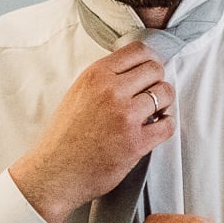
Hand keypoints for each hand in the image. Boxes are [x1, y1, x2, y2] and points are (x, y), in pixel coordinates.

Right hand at [9, 41, 175, 222]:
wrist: (55, 172)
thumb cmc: (64, 137)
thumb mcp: (77, 93)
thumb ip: (104, 79)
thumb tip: (133, 70)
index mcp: (95, 75)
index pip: (137, 50)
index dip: (149, 59)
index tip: (150, 70)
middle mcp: (111, 91)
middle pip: (155, 69)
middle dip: (157, 80)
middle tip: (152, 92)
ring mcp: (125, 116)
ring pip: (165, 93)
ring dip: (164, 102)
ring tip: (155, 111)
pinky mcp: (136, 142)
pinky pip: (168, 124)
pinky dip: (166, 124)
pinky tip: (157, 126)